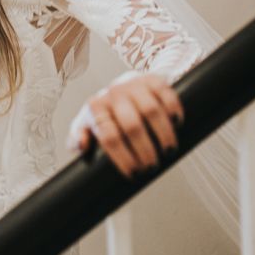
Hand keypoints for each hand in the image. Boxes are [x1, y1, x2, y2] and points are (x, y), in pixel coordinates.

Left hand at [66, 70, 183, 178]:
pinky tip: (177, 124)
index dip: (123, 158)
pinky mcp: (153, 80)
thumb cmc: (107, 112)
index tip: (134, 174)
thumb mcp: (87, 123)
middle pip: (132, 126)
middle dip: (144, 150)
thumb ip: (77, 137)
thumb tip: (81, 146)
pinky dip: (173, 110)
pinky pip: (166, 94)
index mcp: (97, 108)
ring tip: (168, 151)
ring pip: (151, 111)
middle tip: (152, 166)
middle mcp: (114, 94)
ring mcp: (134, 85)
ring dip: (163, 134)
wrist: (124, 84)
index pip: (109, 137)